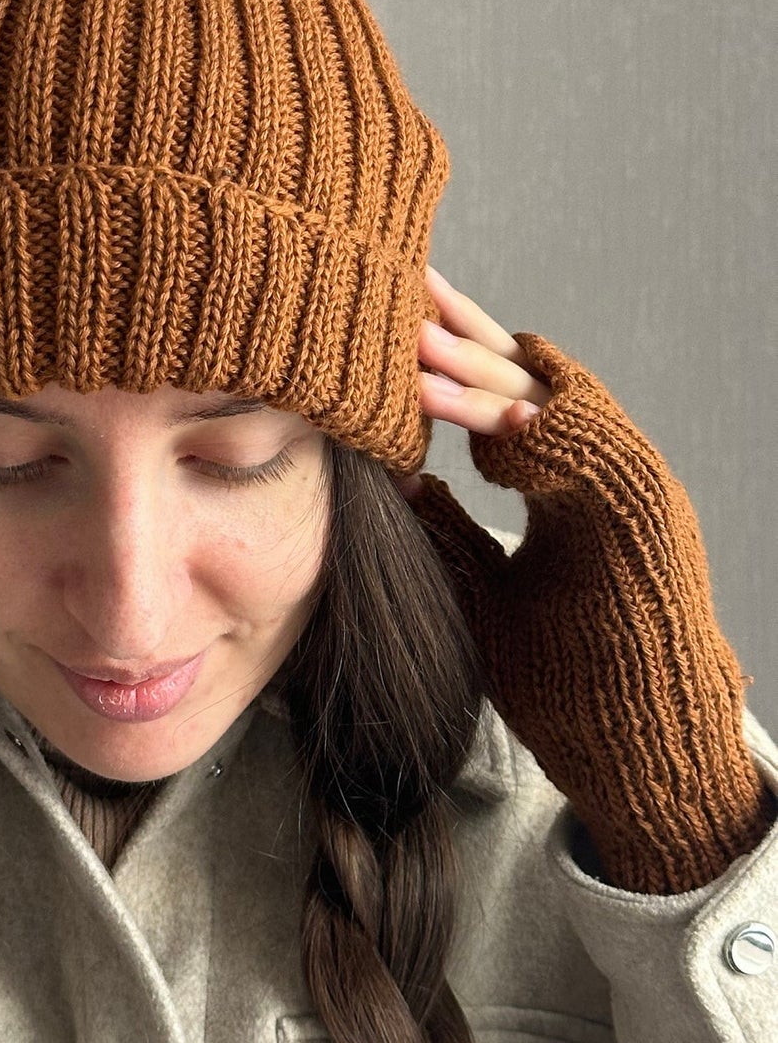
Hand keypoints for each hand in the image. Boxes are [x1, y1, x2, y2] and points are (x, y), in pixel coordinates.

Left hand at [402, 284, 770, 891]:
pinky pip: (596, 459)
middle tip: (400, 285)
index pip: (511, 392)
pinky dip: (538, 438)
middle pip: (533, 378)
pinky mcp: (650, 531)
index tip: (391, 314)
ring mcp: (636, 495)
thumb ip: (456, 530)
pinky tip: (483, 423)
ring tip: (418, 349)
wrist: (651, 758)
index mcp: (573, 482)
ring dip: (486, 378)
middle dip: (462, 333)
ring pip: (561, 409)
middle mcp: (611, 473)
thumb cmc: (571, 682)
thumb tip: (397, 477)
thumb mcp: (491, 590)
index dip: (455, 350)